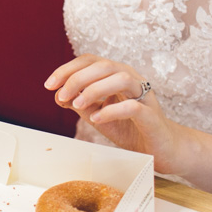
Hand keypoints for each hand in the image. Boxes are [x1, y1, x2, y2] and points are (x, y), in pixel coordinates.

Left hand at [45, 54, 182, 171]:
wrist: (161, 150)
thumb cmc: (129, 128)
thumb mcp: (98, 114)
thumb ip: (80, 102)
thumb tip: (58, 95)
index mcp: (116, 75)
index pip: (90, 61)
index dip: (67, 69)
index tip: (49, 85)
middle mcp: (132, 79)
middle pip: (104, 65)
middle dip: (77, 78)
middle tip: (61, 95)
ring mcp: (145, 96)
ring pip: (121, 78)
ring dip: (94, 89)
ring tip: (78, 105)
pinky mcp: (153, 116)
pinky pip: (133, 106)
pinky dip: (112, 110)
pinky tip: (97, 119)